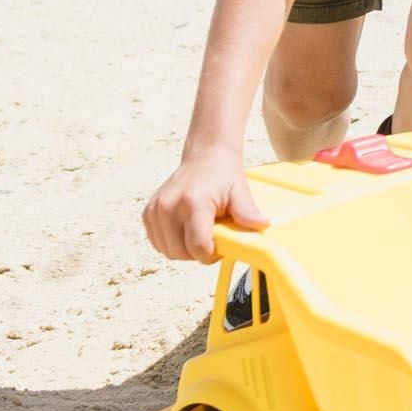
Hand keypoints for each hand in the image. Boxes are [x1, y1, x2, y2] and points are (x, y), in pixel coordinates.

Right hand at [143, 142, 264, 262]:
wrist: (205, 156)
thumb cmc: (222, 174)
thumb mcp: (240, 191)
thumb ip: (248, 211)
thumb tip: (263, 225)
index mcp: (192, 202)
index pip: (198, 247)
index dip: (211, 254)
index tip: (220, 245)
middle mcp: (169, 206)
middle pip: (182, 253)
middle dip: (199, 253)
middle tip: (212, 237)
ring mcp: (155, 210)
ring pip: (168, 251)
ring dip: (185, 249)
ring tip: (199, 231)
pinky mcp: (148, 213)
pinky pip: (158, 243)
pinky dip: (172, 243)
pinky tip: (185, 230)